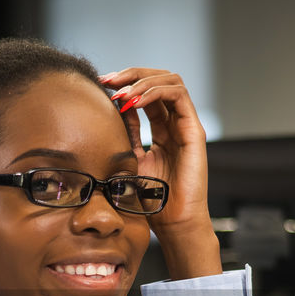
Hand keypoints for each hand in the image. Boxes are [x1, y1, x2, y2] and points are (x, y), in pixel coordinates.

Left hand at [99, 68, 220, 279]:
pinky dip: (154, 91)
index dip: (123, 84)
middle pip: (157, 79)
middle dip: (131, 75)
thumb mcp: (129, 159)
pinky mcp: (194, 129)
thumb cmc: (152, 198)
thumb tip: (110, 109)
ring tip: (120, 93)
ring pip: (169, 80)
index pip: (144, 93)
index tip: (99, 86)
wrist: (172, 221)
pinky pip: (178, 95)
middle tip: (108, 80)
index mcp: (161, 129)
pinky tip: (134, 102)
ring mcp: (186, 124)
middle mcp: (175, 123)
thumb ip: (125, 134)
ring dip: (141, 81)